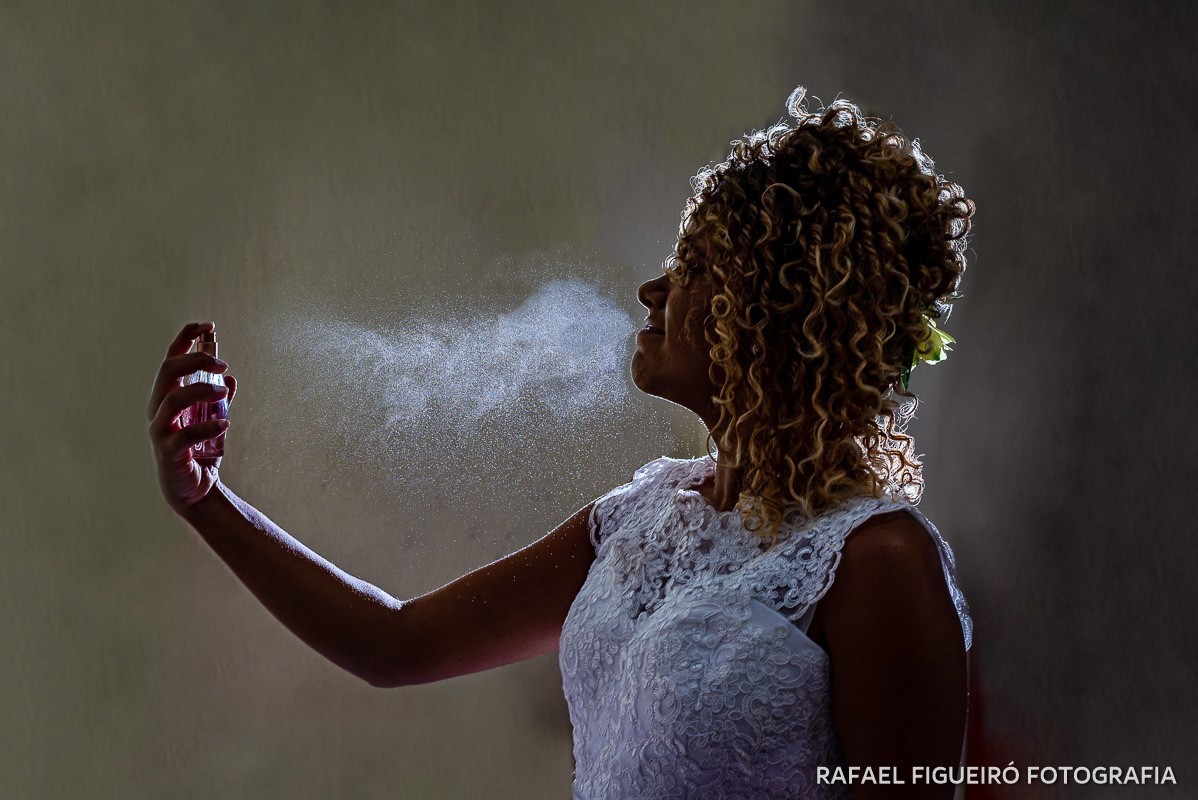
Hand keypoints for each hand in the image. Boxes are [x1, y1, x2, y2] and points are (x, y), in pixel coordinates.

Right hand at [147, 321, 238, 515]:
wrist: (195, 491)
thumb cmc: (199, 453)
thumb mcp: (211, 422)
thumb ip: (218, 401)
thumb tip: (230, 378)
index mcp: (167, 397)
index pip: (171, 360)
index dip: (185, 339)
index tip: (207, 325)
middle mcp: (159, 410)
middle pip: (168, 372)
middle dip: (195, 360)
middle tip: (222, 363)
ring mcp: (162, 430)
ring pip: (173, 399)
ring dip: (201, 390)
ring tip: (224, 392)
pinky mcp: (169, 452)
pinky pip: (185, 434)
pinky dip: (206, 426)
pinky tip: (224, 425)